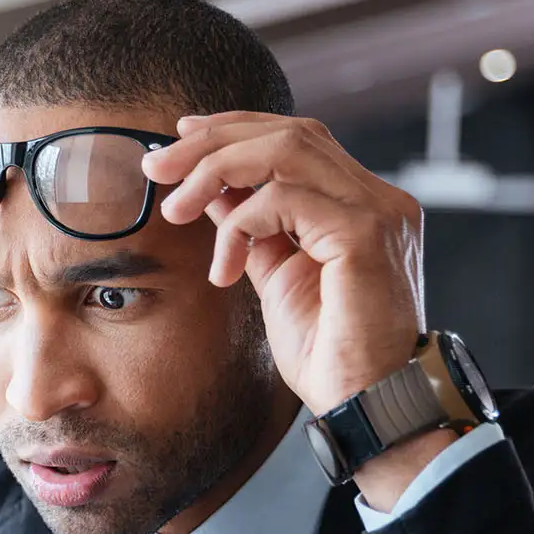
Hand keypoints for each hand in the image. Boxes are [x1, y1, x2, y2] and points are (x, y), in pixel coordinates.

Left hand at [143, 112, 424, 415]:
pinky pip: (285, 199)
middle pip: (289, 132)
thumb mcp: (279, 278)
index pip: (298, 139)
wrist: (370, 404)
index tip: (180, 140)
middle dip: (213, 141)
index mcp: (362, 204)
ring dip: (216, 170)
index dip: (236, 129)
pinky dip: (241, 224)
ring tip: (175, 207)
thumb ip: (254, 230)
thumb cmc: (331, 355)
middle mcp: (378, 198)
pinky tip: (225, 268)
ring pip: (286, 150)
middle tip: (156, 164)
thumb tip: (212, 192)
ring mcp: (377, 211)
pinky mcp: (365, 233)